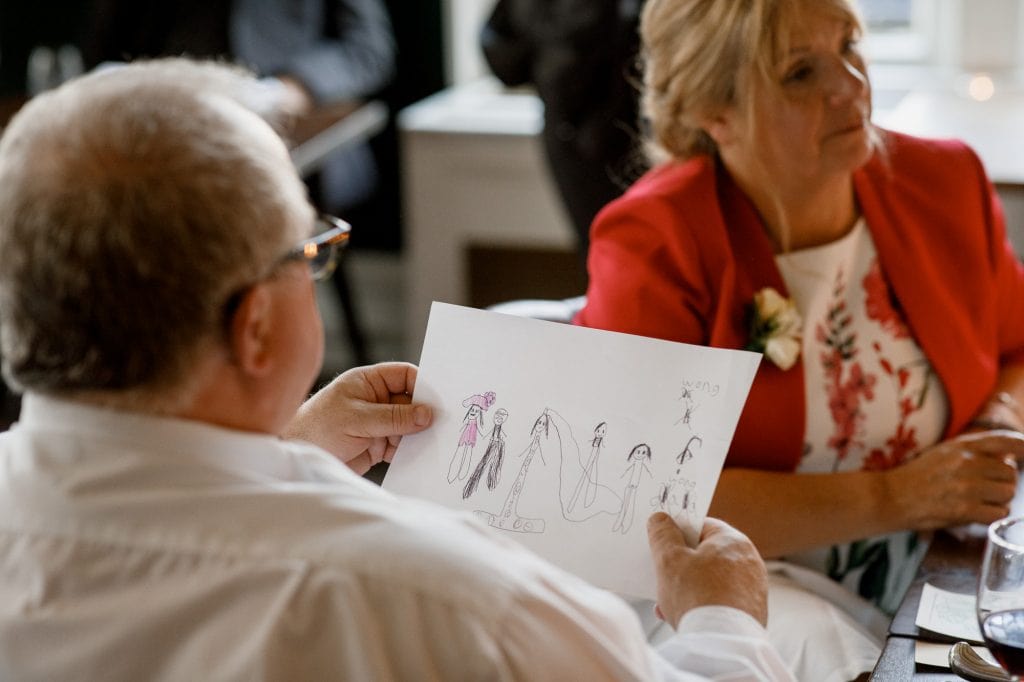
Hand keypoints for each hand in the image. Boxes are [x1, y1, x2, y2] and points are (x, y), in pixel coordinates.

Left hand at [284, 362, 432, 473]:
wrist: (297, 456)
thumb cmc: (318, 427)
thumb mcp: (357, 418)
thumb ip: (393, 416)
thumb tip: (427, 414)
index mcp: (369, 382)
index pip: (405, 375)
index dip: (424, 385)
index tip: (440, 399)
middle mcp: (376, 400)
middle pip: (412, 402)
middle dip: (425, 414)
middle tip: (445, 425)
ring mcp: (378, 423)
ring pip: (409, 426)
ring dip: (419, 435)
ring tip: (435, 444)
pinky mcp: (378, 445)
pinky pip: (402, 446)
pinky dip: (410, 452)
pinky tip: (420, 457)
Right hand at [647, 513, 767, 626]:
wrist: (722, 645)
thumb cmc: (696, 597)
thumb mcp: (669, 559)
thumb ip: (663, 534)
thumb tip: (661, 519)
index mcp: (733, 540)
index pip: (702, 525)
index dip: (678, 531)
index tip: (662, 541)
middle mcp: (749, 561)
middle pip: (706, 555)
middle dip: (681, 566)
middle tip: (662, 575)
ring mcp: (753, 588)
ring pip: (711, 581)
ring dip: (687, 589)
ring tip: (668, 604)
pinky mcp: (752, 612)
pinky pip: (721, 601)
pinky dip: (702, 606)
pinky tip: (684, 618)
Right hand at [887, 430, 1022, 528]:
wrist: (891, 497)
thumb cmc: (916, 477)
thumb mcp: (943, 453)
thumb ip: (973, 453)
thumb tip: (1008, 461)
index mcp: (961, 446)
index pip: (1005, 441)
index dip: (1023, 447)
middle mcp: (966, 463)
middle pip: (1010, 473)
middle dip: (1005, 483)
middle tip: (989, 489)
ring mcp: (966, 486)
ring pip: (1008, 494)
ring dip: (1000, 501)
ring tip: (981, 503)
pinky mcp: (963, 509)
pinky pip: (998, 513)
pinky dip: (992, 515)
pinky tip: (978, 514)